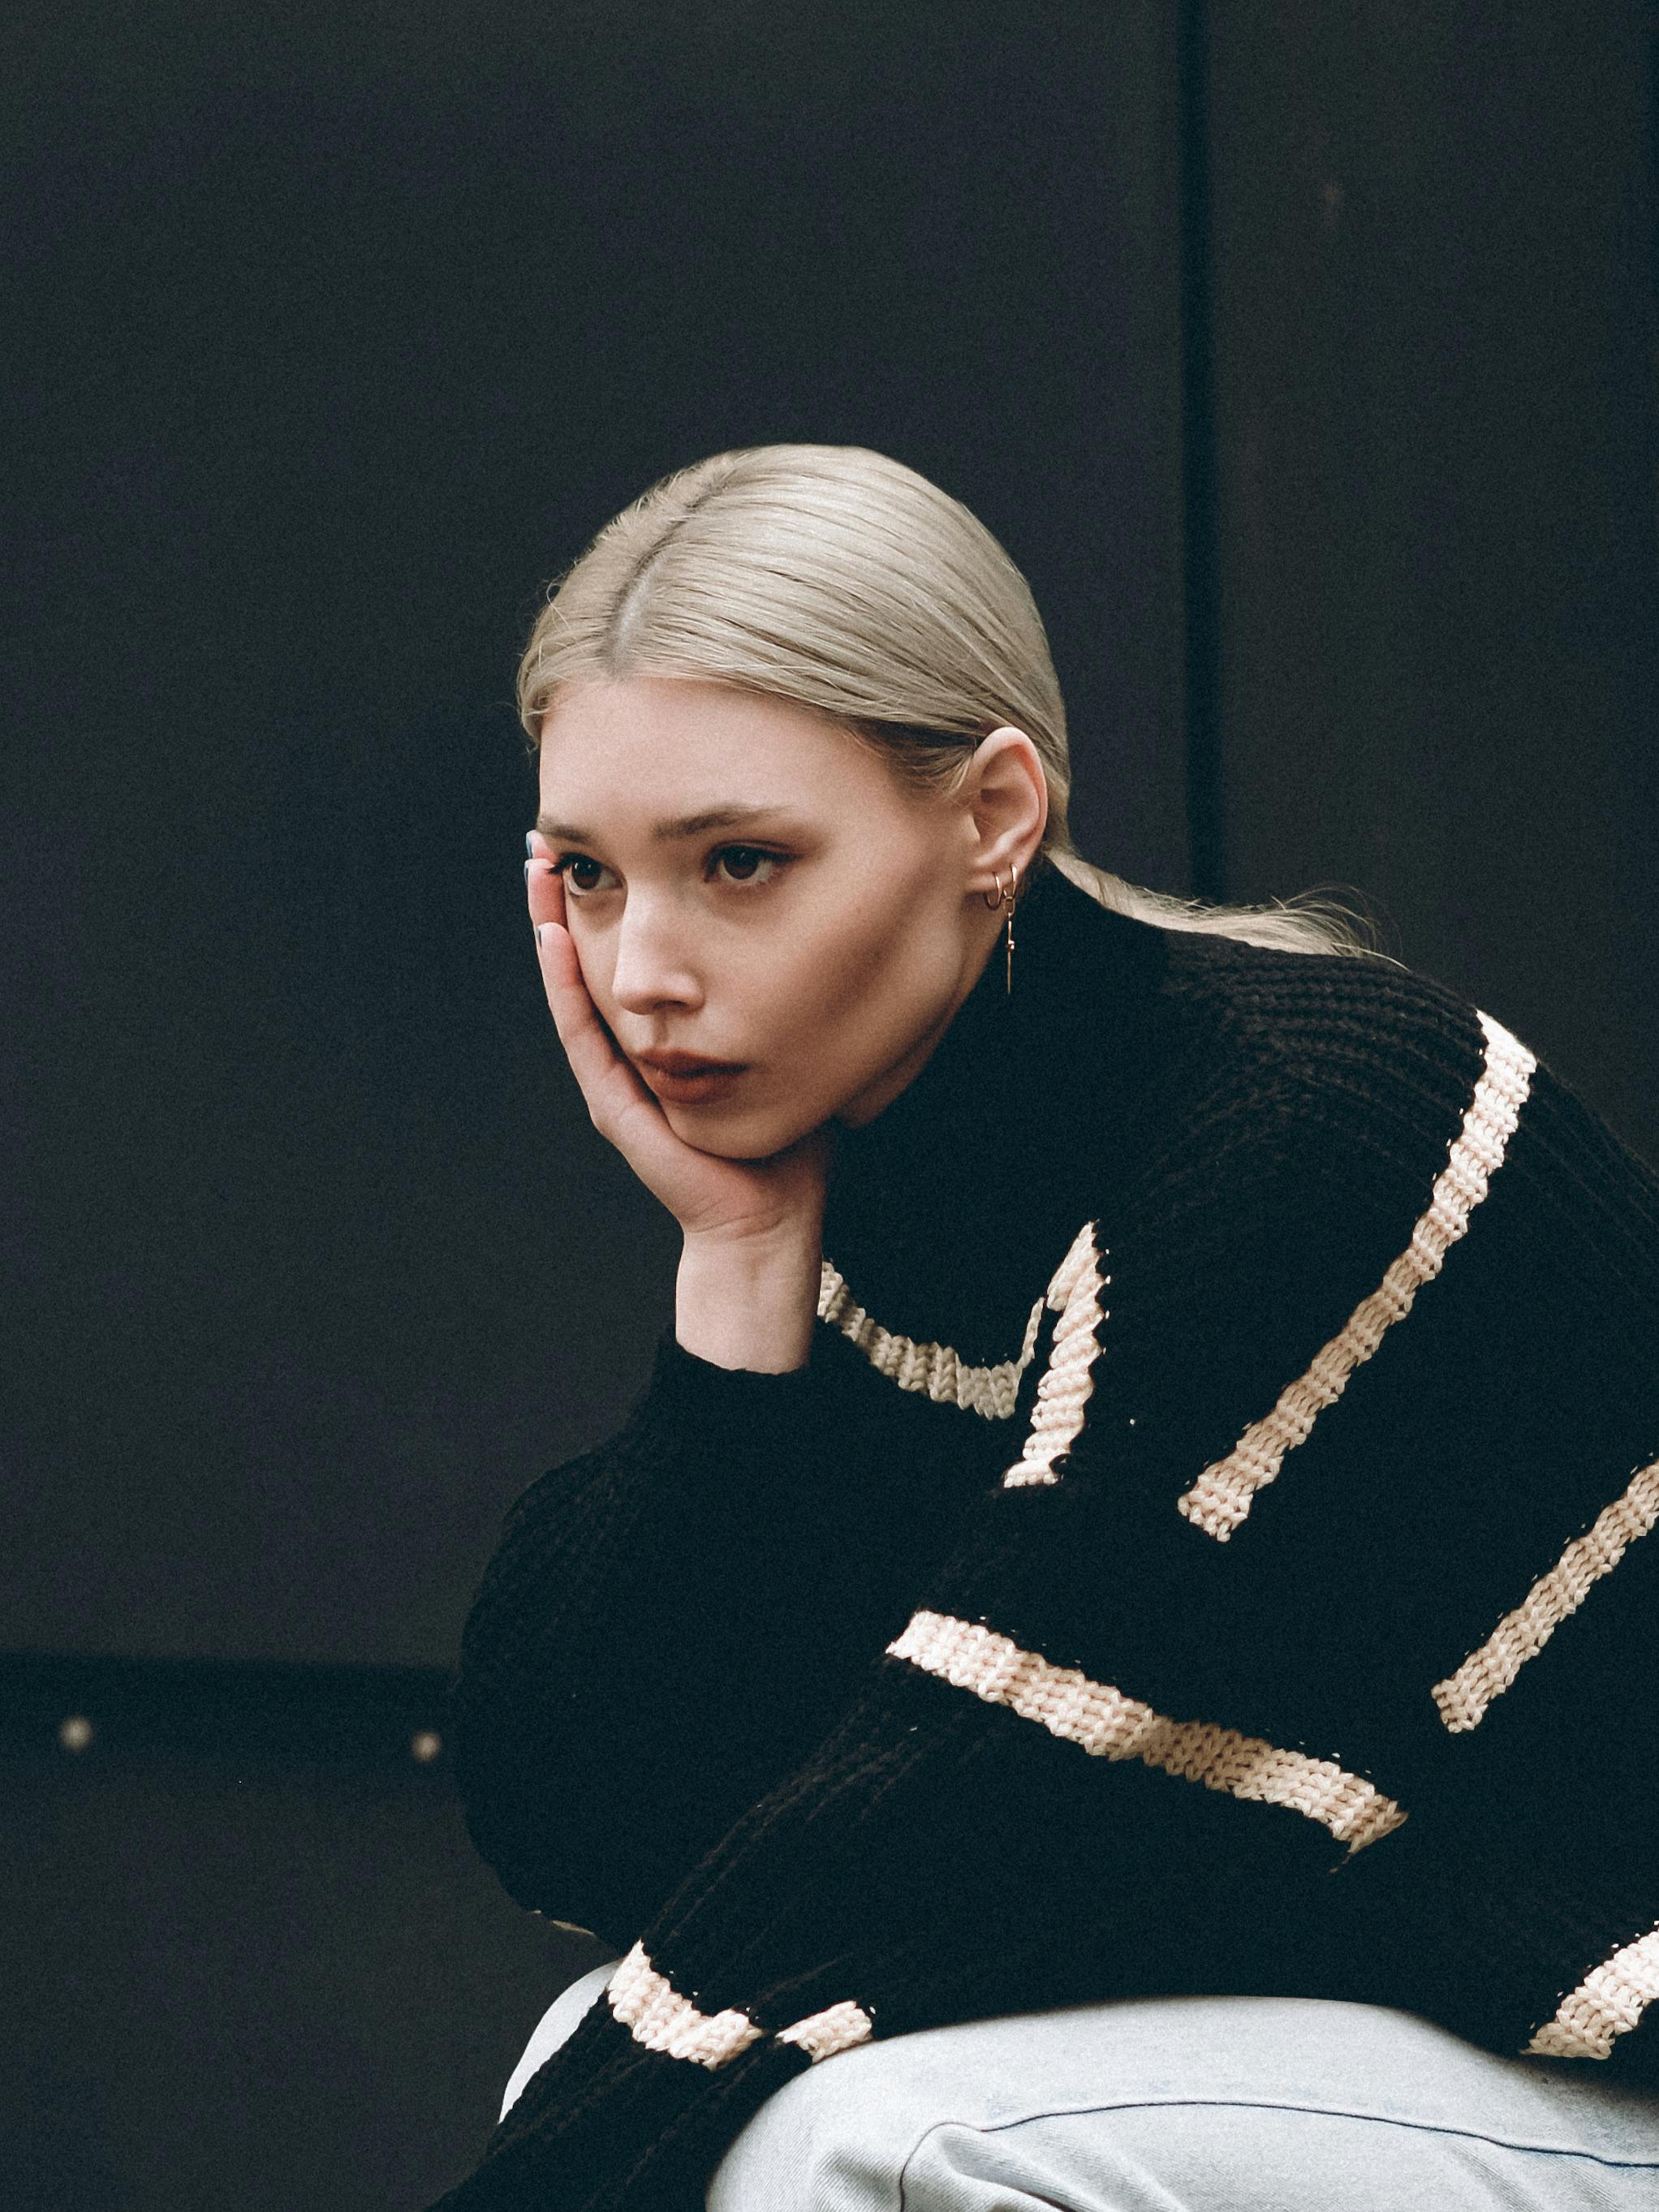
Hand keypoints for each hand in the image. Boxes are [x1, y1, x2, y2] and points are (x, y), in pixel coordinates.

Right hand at [525, 835, 834, 1255]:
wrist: (766, 1223)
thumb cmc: (786, 1146)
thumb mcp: (782, 1052)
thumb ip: (782, 1004)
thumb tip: (828, 938)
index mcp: (664, 1042)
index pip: (628, 958)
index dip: (613, 902)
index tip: (606, 842)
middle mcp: (630, 1054)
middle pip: (586, 961)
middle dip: (569, 898)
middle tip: (548, 836)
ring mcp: (615, 1078)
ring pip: (571, 986)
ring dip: (549, 925)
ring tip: (538, 867)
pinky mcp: (613, 1103)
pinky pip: (581, 1031)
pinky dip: (563, 981)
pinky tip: (552, 933)